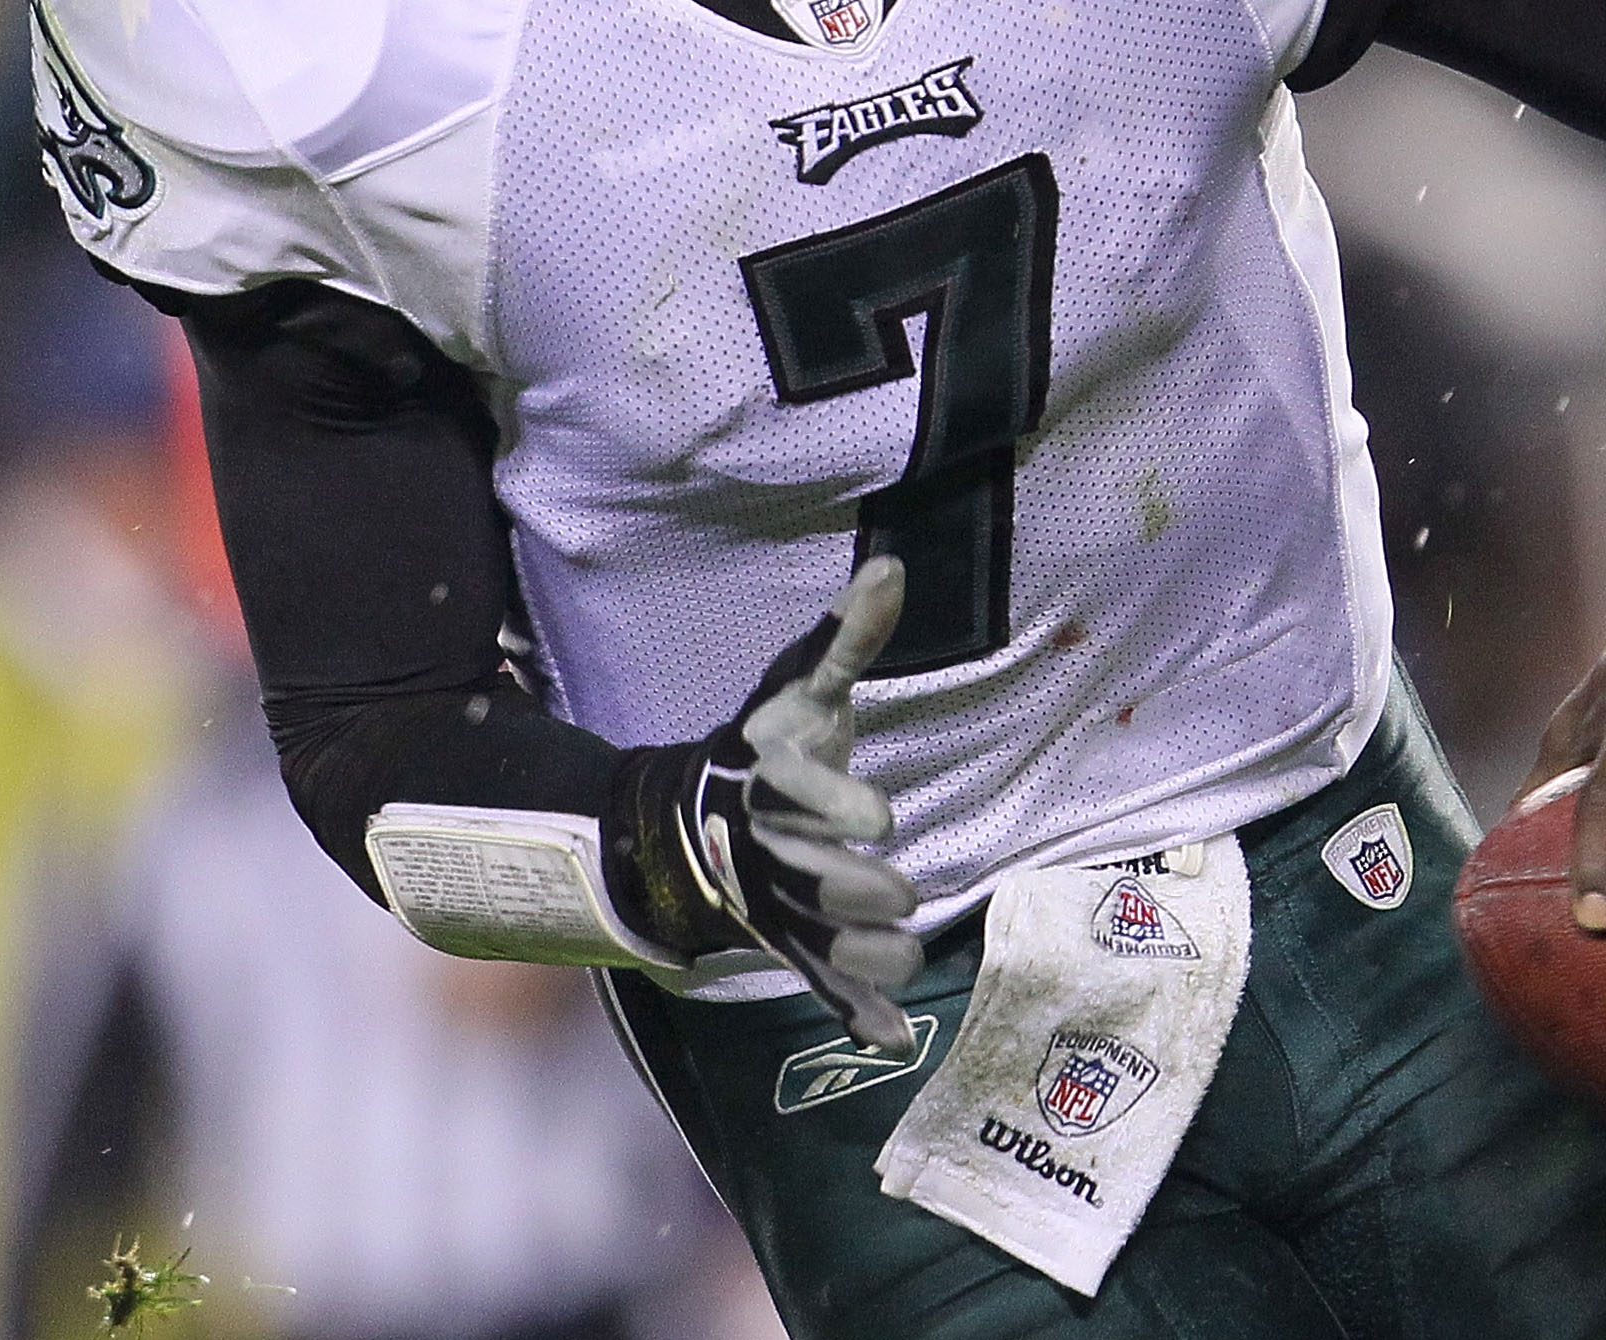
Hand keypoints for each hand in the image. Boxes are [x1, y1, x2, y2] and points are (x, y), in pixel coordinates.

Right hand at [616, 557, 923, 1046]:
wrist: (698, 820)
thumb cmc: (772, 746)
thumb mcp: (801, 688)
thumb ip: (847, 638)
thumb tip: (890, 566)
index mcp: (768, 780)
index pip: (799, 791)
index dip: (838, 805)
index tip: (883, 817)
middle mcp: (764, 847)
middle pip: (812, 876)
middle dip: (856, 889)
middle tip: (898, 894)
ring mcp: (775, 902)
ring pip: (821, 937)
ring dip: (867, 952)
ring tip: (907, 952)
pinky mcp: (789, 944)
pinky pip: (820, 982)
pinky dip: (855, 1012)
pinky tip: (894, 1038)